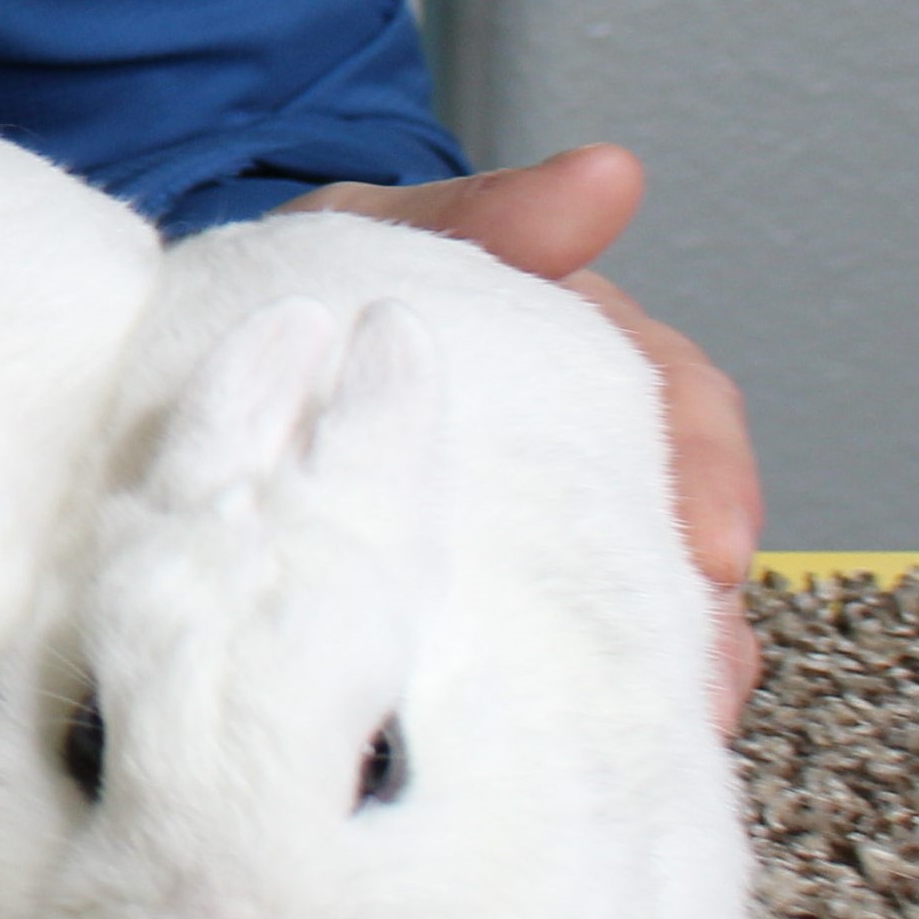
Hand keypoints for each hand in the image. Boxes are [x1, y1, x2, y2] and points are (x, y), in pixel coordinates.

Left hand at [282, 145, 764, 730]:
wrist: (205, 345)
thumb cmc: (321, 283)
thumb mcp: (383, 234)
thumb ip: (484, 215)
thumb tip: (605, 177)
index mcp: (568, 353)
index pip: (674, 405)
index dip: (707, 475)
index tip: (713, 550)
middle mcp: (558, 442)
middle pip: (663, 524)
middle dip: (692, 606)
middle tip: (701, 677)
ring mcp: (506, 517)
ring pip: (609, 593)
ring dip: (646, 662)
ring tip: (664, 730)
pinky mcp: (445, 582)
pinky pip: (518, 641)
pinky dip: (553, 686)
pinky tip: (569, 741)